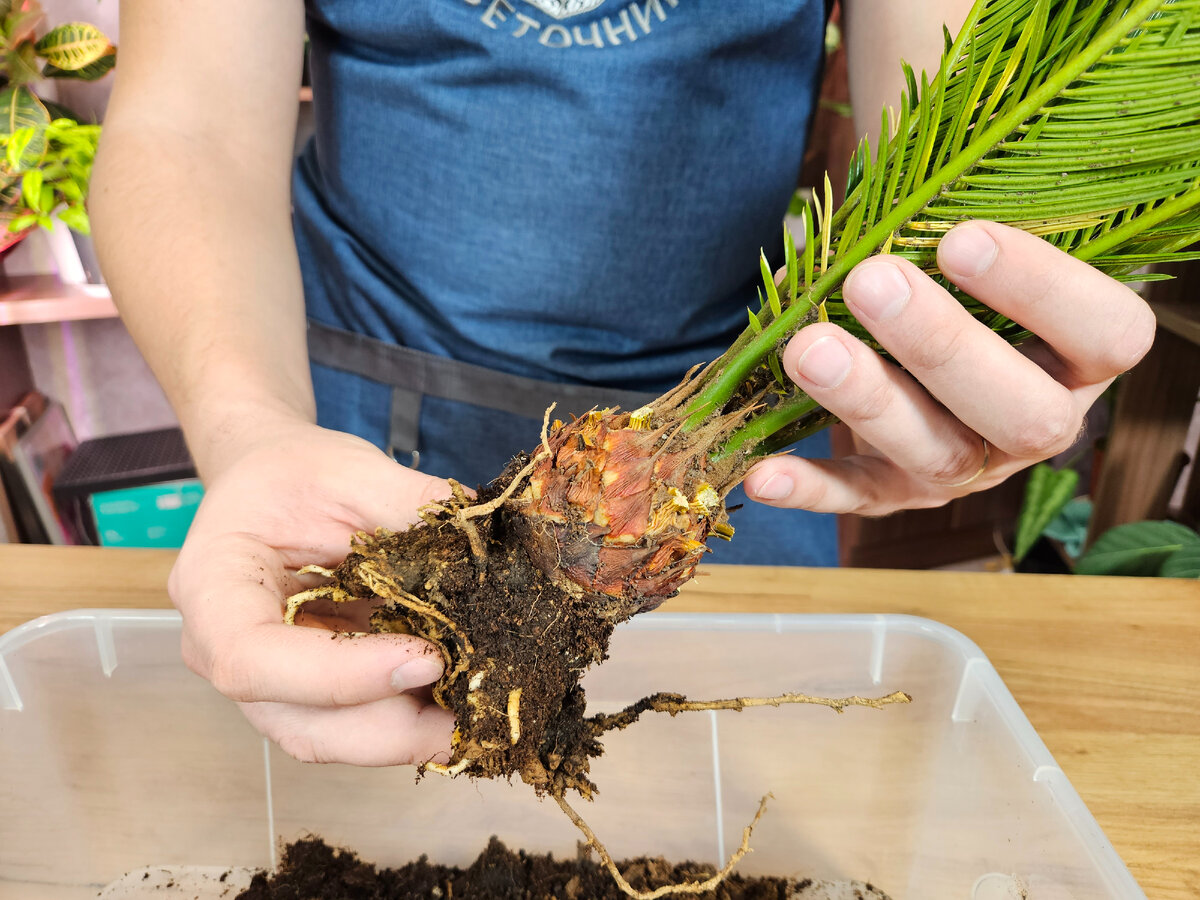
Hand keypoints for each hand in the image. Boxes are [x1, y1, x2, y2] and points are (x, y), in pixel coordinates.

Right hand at [170, 415, 457, 764]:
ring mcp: (269, 686)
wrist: (275, 486)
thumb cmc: (296, 475)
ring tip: (483, 713)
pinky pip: (359, 728)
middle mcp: (225, 654)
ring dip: (411, 736)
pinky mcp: (311, 696)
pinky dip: (414, 725)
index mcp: (212, 589)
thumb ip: (412, 504)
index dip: (339, 674)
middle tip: (477, 704)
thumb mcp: (351, 468)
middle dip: (393, 727)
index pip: (254, 659)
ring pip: (334, 740)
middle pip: (299, 724)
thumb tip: (488, 539)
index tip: (426, 657)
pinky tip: (468, 708)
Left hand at [743, 221, 1154, 514]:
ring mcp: (968, 468)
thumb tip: (879, 193)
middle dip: (941, 346)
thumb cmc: (960, 277)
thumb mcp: (980, 246)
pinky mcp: (896, 493)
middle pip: (1020, 412)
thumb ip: (957, 221)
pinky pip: (856, 497)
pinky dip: (810, 488)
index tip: (961, 238)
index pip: (1106, 334)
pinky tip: (762, 476)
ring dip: (869, 401)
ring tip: (808, 347)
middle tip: (871, 282)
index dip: (1044, 289)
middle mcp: (1038, 424)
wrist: (927, 338)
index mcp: (1082, 357)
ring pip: (936, 455)